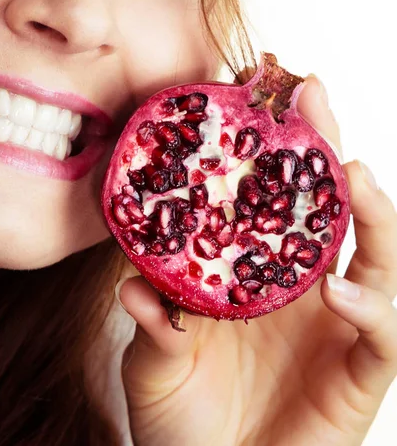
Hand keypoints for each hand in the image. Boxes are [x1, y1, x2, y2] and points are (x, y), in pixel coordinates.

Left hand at [117, 75, 396, 445]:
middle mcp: (307, 286)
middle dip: (327, 147)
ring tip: (352, 173)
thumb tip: (132, 281)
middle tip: (313, 96)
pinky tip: (338, 288)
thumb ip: (153, 321)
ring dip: (372, 211)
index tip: (258, 89)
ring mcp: (340, 323)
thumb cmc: (184, 419)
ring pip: (378, 256)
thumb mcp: (157, 362)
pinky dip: (371, 306)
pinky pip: (383, 333)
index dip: (274, 146)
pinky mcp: (361, 372)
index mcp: (262, 270)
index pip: (278, 196)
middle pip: (331, 206)